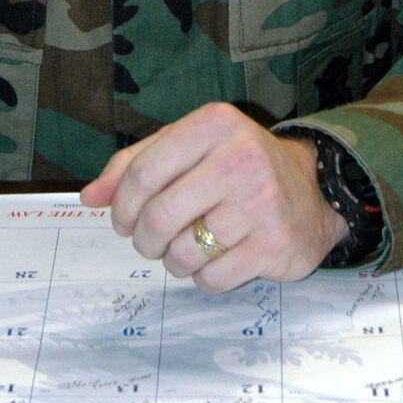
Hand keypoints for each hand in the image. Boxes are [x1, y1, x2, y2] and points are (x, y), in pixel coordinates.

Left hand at [80, 102, 348, 290]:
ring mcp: (260, 202)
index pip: (142, 171)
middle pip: (159, 216)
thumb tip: (90, 197)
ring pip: (183, 252)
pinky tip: (217, 259)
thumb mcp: (190, 147)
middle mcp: (240, 157)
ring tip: (188, 248)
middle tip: (150, 242)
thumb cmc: (237, 167)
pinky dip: (203, 278)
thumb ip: (136, 164)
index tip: (122, 220)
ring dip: (174, 260)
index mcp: (213, 124)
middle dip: (144, 239)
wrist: (313, 192)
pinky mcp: (274, 244)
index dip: (121, 205)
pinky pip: (212, 278)